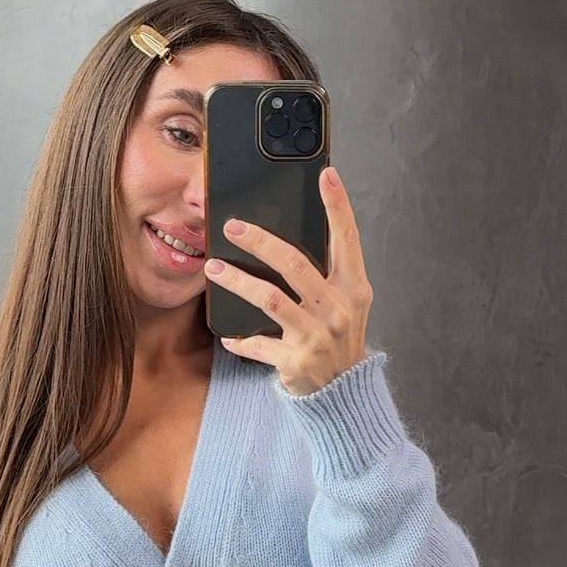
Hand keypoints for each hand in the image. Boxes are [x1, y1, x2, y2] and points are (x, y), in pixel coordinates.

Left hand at [207, 165, 373, 396]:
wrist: (343, 391)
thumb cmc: (339, 338)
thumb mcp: (346, 301)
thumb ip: (329, 270)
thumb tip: (290, 233)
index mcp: (354, 287)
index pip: (347, 238)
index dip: (338, 205)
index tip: (325, 174)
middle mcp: (338, 309)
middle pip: (294, 264)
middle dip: (259, 241)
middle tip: (231, 226)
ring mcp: (316, 335)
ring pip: (270, 298)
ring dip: (236, 280)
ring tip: (213, 267)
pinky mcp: (296, 360)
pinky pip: (259, 344)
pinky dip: (240, 339)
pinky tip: (227, 334)